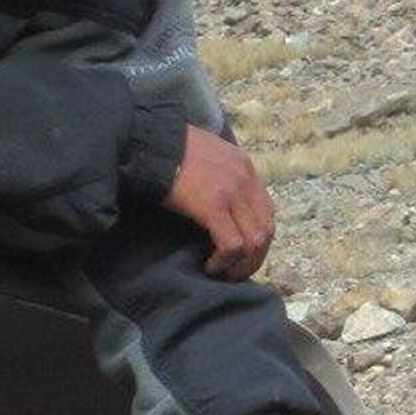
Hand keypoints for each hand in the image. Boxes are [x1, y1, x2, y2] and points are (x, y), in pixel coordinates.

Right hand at [165, 124, 275, 278]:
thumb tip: (223, 207)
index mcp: (245, 167)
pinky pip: (233, 245)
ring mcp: (232, 192)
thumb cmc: (169, 150)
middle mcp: (246, 178)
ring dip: (241, 264)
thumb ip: (222, 176)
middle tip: (234, 272)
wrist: (148, 142)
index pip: (267, 212)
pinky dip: (225, 261)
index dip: (257, 239)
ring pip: (255, 241)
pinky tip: (210, 266)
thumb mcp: (207, 157)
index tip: (241, 255)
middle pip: (266, 230)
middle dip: (254, 258)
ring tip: (223, 272)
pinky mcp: (214, 206)